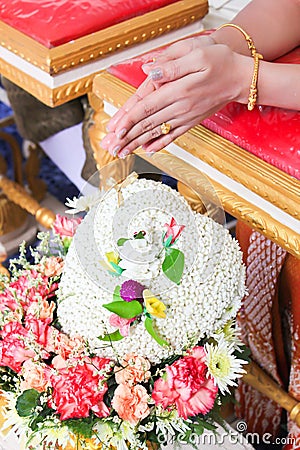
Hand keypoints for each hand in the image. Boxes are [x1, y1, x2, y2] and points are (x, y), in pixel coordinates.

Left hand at [101, 43, 250, 156]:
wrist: (241, 79)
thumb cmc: (221, 62)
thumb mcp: (197, 54)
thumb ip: (171, 66)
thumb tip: (148, 72)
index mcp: (178, 91)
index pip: (147, 107)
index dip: (129, 119)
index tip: (116, 130)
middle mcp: (180, 108)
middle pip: (148, 124)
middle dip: (127, 137)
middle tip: (112, 148)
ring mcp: (186, 117)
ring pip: (157, 132)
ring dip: (138, 143)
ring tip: (123, 152)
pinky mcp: (192, 121)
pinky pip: (173, 136)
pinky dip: (159, 144)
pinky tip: (149, 151)